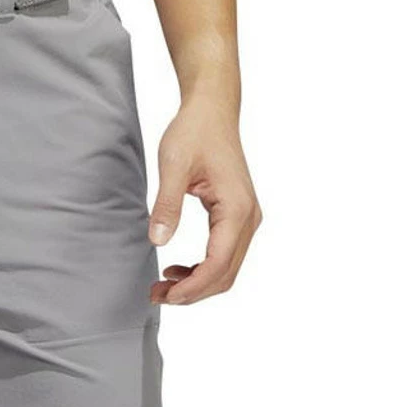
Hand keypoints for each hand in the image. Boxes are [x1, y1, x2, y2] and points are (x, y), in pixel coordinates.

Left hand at [147, 93, 261, 304]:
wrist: (211, 110)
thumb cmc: (193, 132)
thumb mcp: (173, 164)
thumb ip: (167, 204)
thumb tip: (157, 242)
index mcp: (237, 209)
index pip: (219, 264)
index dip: (193, 286)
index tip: (166, 295)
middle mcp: (249, 218)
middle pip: (226, 273)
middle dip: (194, 291)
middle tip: (158, 296)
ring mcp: (246, 218)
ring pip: (227, 267)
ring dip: (198, 282)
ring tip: (164, 286)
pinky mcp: (237, 215)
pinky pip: (224, 252)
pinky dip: (203, 266)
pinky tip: (178, 267)